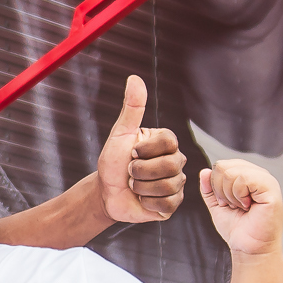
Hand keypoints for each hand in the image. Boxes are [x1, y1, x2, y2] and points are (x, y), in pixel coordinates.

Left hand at [98, 76, 186, 224]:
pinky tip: (142, 198)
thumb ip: (131, 107)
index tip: (132, 152)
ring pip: (167, 186)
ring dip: (142, 187)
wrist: (105, 193)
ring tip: (135, 185)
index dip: (145, 150)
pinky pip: (166, 204)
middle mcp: (176, 161)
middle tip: (130, 171)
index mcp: (166, 142)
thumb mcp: (120, 134)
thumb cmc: (112, 162)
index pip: (169, 142)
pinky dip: (147, 202)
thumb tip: (134, 78)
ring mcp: (177, 183)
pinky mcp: (172, 204)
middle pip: (170, 165)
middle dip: (140, 170)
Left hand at [200, 159, 282, 261]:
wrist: (250, 249)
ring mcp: (266, 179)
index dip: (216, 186)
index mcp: (247, 175)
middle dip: (220, 190)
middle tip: (233, 206)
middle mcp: (258, 174)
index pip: (221, 165)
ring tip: (241, 207)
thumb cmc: (237, 229)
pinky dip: (239, 195)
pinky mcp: (271, 188)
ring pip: (232, 172)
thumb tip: (204, 171)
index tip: (226, 203)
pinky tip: (248, 206)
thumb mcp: (217, 205)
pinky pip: (245, 178)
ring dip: (230, 195)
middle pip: (223, 166)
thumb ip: (209, 188)